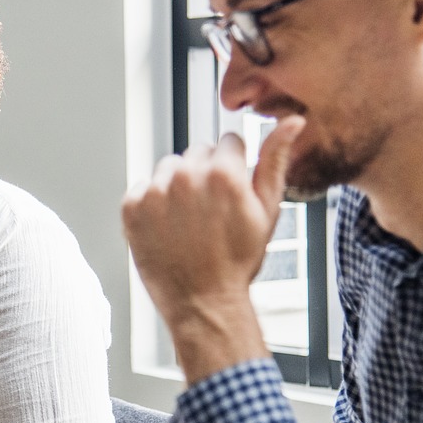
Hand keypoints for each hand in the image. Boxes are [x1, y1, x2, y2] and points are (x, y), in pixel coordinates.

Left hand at [121, 116, 304, 381]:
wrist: (202, 302)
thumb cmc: (238, 261)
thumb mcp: (267, 210)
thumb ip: (275, 160)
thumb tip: (291, 120)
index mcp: (223, 172)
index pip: (228, 142)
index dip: (234, 168)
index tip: (231, 195)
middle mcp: (185, 176)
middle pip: (197, 154)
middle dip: (205, 175)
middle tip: (210, 213)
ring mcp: (155, 191)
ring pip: (169, 168)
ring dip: (177, 186)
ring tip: (189, 221)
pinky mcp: (131, 207)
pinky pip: (143, 188)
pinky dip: (152, 203)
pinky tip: (168, 227)